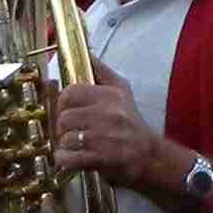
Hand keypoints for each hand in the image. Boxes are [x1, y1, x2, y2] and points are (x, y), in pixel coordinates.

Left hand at [48, 76, 176, 191]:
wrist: (149, 156)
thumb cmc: (131, 124)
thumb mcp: (122, 91)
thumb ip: (102, 71)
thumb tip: (86, 53)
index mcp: (110, 96)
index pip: (70, 93)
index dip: (63, 104)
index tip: (68, 111)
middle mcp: (109, 114)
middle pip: (65, 118)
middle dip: (63, 127)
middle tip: (70, 131)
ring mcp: (106, 137)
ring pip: (65, 138)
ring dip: (65, 145)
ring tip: (73, 145)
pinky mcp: (103, 159)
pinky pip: (69, 158)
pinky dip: (65, 160)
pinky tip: (70, 158)